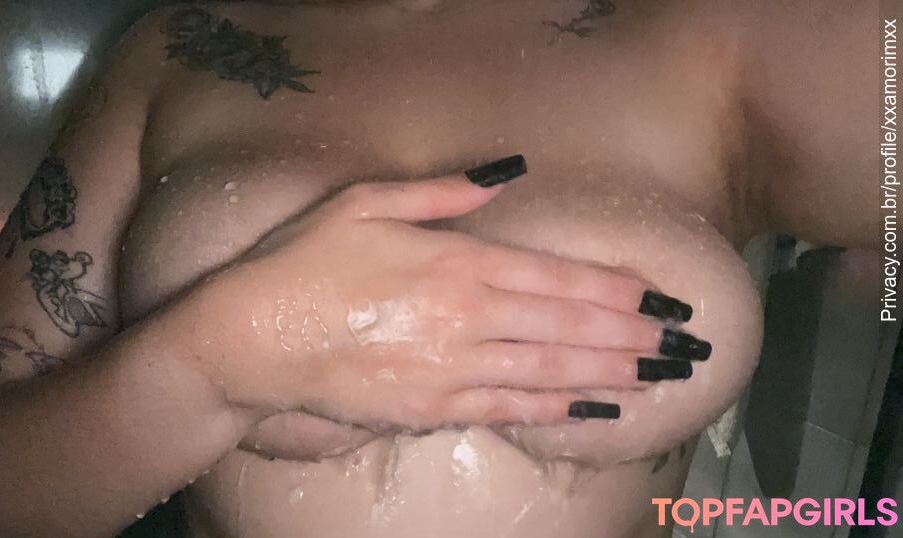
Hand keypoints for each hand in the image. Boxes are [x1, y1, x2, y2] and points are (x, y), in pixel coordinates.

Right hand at [182, 156, 685, 432]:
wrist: (251, 339)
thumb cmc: (302, 263)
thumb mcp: (364, 203)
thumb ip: (442, 191)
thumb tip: (506, 175)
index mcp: (455, 262)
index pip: (557, 277)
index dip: (617, 290)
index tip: (662, 298)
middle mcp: (467, 318)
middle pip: (568, 326)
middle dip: (634, 335)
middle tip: (686, 343)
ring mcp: (452, 369)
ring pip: (552, 371)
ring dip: (613, 373)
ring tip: (662, 376)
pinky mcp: (432, 409)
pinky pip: (510, 408)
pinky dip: (559, 408)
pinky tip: (597, 407)